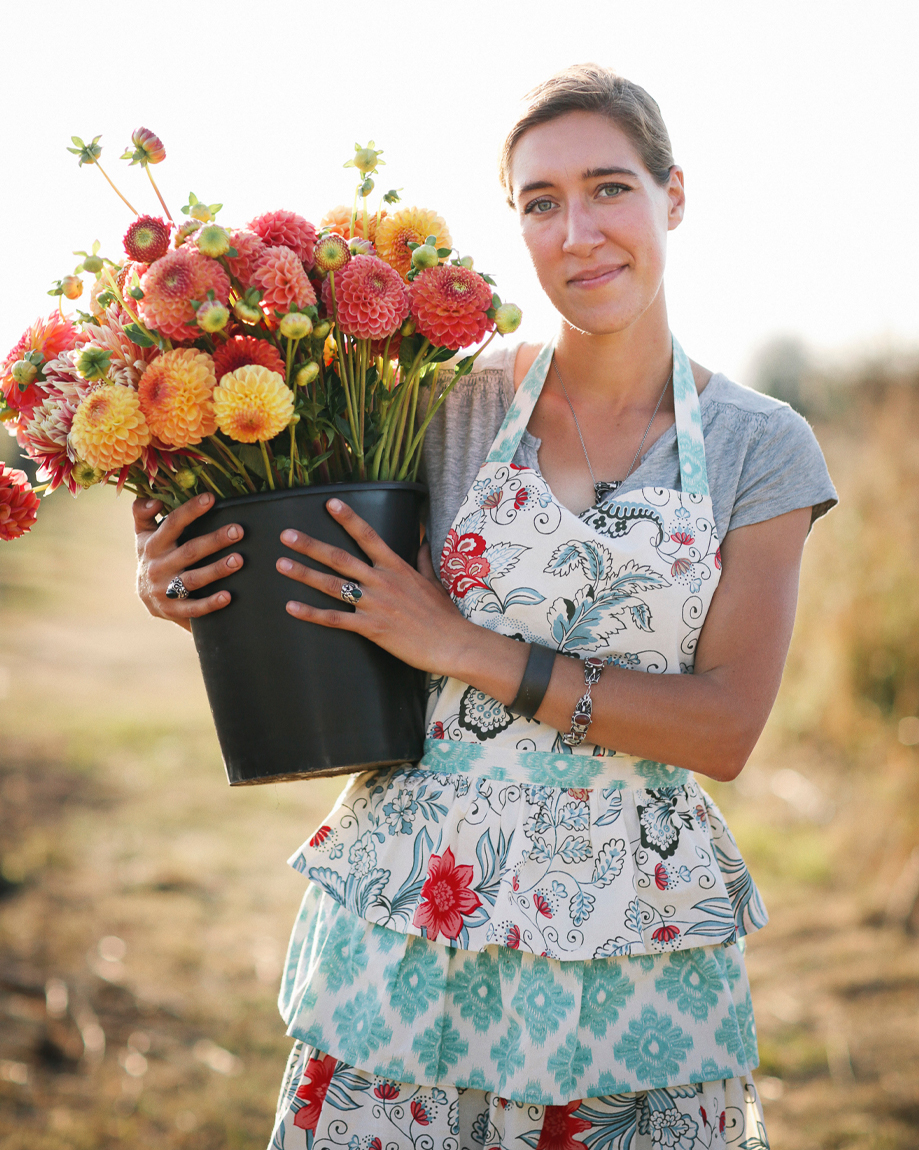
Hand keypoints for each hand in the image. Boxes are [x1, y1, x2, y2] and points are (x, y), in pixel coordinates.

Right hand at [133, 493, 244, 631]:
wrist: (146, 597)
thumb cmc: (152, 557)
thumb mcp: (143, 535)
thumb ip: (143, 513)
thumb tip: (153, 500)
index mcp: (153, 544)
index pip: (172, 523)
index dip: (191, 510)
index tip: (210, 498)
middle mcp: (158, 566)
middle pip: (189, 551)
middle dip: (215, 540)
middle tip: (237, 531)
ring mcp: (165, 589)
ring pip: (193, 579)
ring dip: (217, 570)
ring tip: (238, 560)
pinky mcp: (173, 610)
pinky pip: (194, 608)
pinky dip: (211, 603)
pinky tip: (228, 596)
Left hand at [276, 497, 468, 674]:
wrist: (452, 643)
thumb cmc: (444, 615)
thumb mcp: (434, 581)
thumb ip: (424, 558)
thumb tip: (423, 538)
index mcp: (396, 567)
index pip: (368, 535)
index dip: (348, 518)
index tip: (329, 503)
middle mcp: (381, 581)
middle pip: (339, 558)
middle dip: (310, 545)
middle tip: (286, 535)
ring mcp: (374, 604)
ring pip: (331, 585)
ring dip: (304, 574)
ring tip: (281, 563)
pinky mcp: (370, 627)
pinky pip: (334, 619)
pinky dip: (311, 613)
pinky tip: (291, 606)